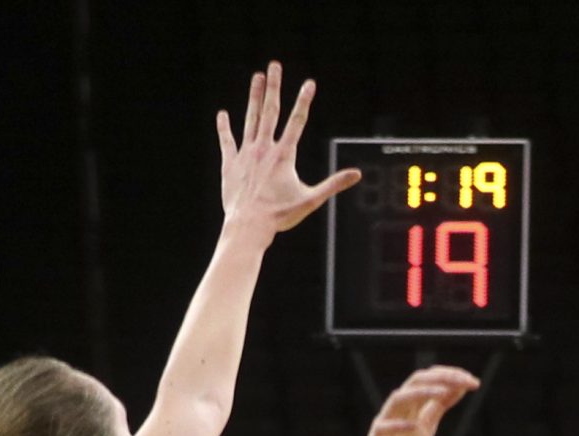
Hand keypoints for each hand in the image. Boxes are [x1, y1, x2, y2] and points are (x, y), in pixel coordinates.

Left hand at [217, 61, 356, 233]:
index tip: (309, 83)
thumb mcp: (310, 200)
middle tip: (274, 65)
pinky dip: (224, 128)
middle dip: (274, 86)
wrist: (248, 226)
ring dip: (253, 97)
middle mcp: (264, 149)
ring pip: (250, 119)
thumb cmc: (279, 216)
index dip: (304, 100)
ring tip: (257, 77)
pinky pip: (227, 141)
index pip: (297, 121)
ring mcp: (245, 154)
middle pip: (270, 111)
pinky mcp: (230, 164)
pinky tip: (223, 114)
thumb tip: (356, 175)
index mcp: (283, 155)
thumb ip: (333, 184)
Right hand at [355, 366, 480, 435]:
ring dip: (421, 393)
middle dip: (441, 378)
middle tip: (465, 381)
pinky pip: (384, 428)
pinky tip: (414, 426)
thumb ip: (439, 406)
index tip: (473, 381)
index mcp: (411, 402)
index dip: (450, 375)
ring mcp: (386, 421)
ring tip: (443, 393)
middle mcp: (398, 407)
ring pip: (399, 398)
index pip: (430, 378)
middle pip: (416, 381)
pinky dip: (399, 425)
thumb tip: (459, 386)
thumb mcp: (427, 424)